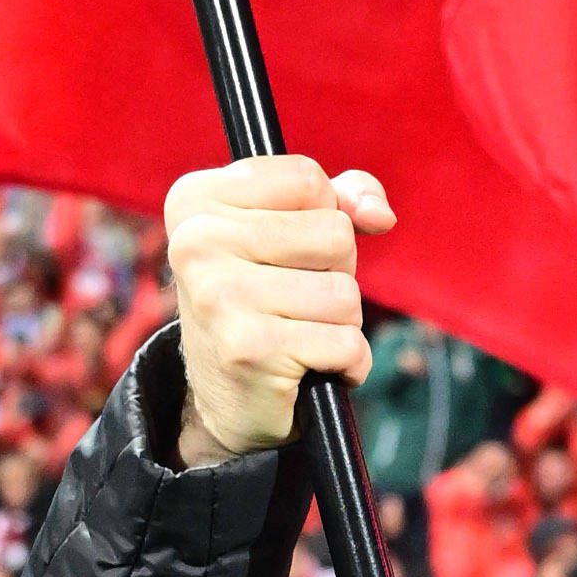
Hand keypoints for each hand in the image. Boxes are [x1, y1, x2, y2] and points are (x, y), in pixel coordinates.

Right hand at [167, 156, 392, 465]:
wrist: (226, 397)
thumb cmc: (264, 297)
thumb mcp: (291, 229)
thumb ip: (342, 199)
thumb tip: (380, 215)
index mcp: (196, 201)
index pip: (306, 180)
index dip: (324, 214)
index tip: (291, 247)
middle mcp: (196, 243)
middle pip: (334, 234)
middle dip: (336, 271)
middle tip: (295, 299)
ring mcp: (218, 296)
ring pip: (345, 292)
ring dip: (341, 321)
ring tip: (301, 333)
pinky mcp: (248, 349)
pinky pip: (348, 343)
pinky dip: (348, 361)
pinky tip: (311, 367)